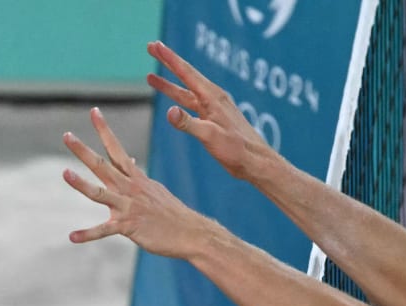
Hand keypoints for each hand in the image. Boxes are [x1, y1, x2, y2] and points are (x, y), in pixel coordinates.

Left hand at [63, 107, 212, 259]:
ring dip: (82, 184)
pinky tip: (72, 236)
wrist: (190, 232)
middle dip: (84, 151)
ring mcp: (129, 207)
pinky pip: (104, 230)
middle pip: (103, 165)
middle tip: (67, 135)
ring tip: (65, 173)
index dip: (104, 130)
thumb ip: (137, 176)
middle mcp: (130, 188)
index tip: (94, 111)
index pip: (117, 150)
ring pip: (101, 193)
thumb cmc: (171, 212)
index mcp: (135, 178)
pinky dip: (87, 234)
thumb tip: (130, 161)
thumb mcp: (154, 189)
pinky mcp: (129, 226)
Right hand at [145, 41, 278, 182]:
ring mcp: (214, 107)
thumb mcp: (209, 136)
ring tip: (150, 78)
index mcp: (212, 97)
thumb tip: (170, 112)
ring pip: (185, 92)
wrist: (255, 161)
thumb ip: (188, 123)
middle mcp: (213, 97)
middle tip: (151, 48)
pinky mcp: (214, 118)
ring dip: (168, 85)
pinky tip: (174, 102)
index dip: (168, 58)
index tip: (154, 45)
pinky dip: (179, 99)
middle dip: (167, 62)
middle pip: (185, 75)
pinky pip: (192, 104)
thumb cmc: (236, 149)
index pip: (186, 72)